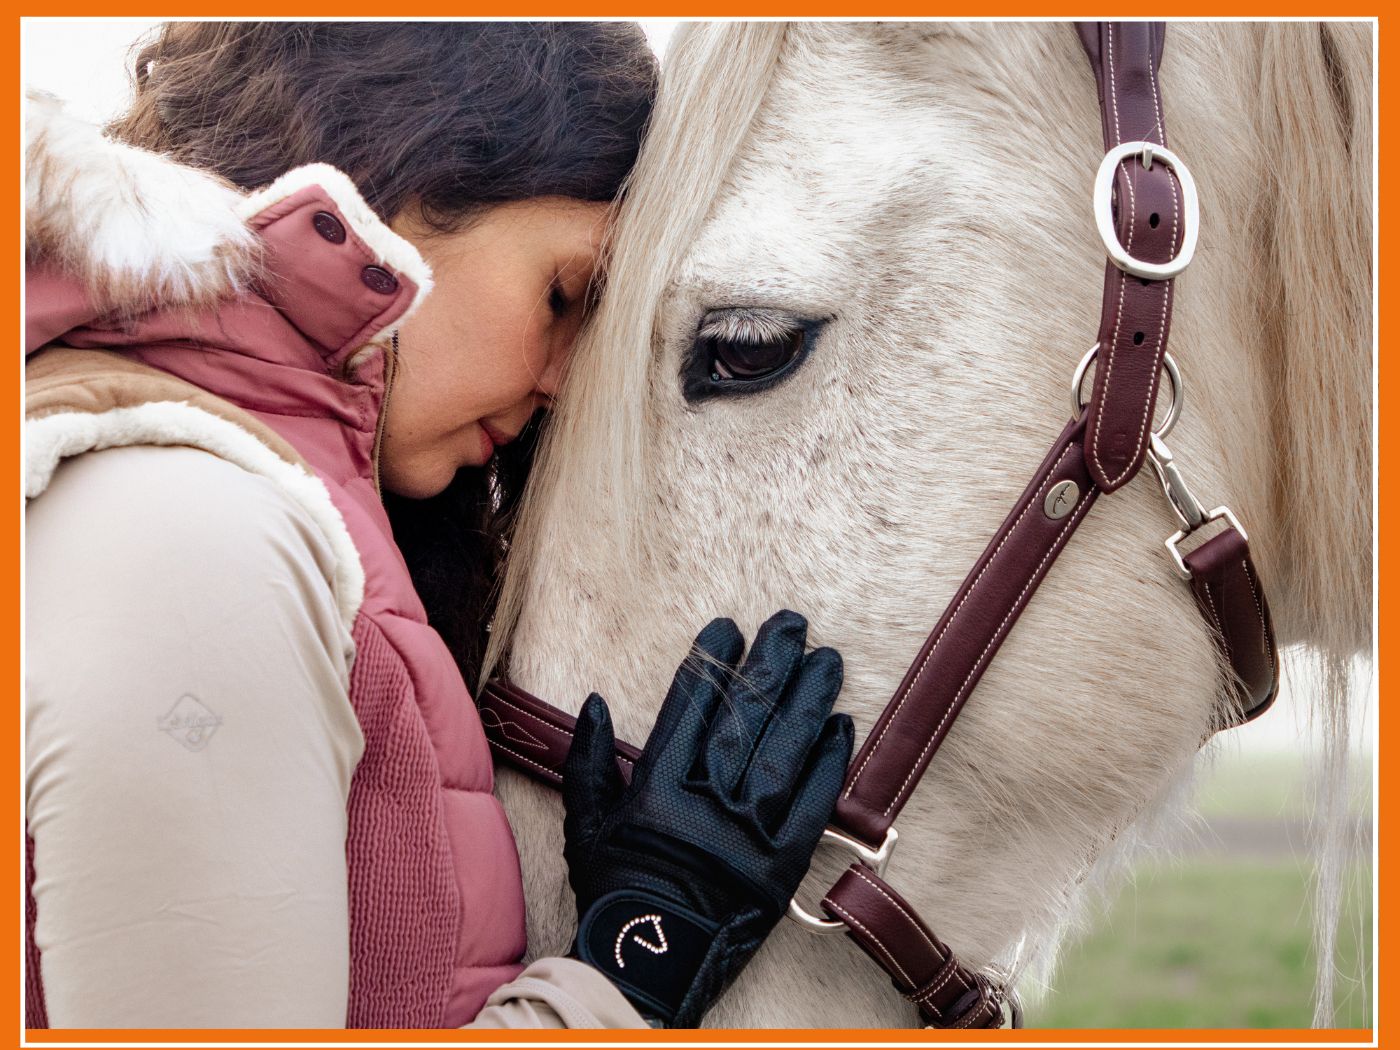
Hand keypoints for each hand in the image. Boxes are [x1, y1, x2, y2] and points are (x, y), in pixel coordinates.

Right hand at [562, 610, 852, 1026]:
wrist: (647, 969)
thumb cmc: (612, 896)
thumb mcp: (585, 828)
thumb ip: (587, 763)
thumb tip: (594, 703)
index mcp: (655, 793)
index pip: (689, 711)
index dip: (711, 665)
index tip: (728, 629)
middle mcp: (704, 808)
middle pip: (744, 721)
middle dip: (770, 665)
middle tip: (792, 623)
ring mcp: (747, 838)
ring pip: (784, 754)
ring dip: (809, 701)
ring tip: (827, 659)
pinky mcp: (781, 869)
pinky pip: (811, 809)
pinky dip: (830, 766)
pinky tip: (843, 726)